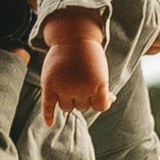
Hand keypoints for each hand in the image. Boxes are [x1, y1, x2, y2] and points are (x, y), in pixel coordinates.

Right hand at [39, 10, 110, 124]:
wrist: (72, 36)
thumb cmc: (90, 55)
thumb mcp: (102, 71)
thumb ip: (104, 89)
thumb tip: (111, 100)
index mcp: (98, 85)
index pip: (100, 107)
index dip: (99, 100)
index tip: (97, 90)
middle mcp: (80, 88)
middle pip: (82, 107)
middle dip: (82, 96)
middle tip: (80, 78)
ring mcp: (63, 87)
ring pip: (67, 108)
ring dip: (69, 99)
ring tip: (69, 81)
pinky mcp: (49, 85)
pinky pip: (48, 106)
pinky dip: (48, 116)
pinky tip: (50, 123)